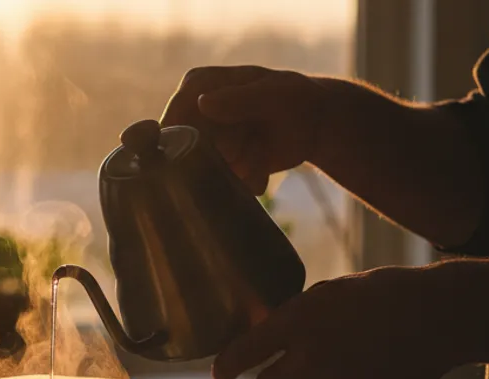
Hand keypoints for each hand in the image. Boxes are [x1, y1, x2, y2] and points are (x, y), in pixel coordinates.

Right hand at [160, 66, 331, 194]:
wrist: (314, 125)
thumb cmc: (294, 99)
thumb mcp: (274, 95)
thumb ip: (240, 99)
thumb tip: (203, 103)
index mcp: (197, 85)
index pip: (174, 117)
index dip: (191, 140)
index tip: (226, 151)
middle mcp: (190, 113)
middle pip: (183, 149)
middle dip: (224, 157)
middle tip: (254, 145)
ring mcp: (200, 140)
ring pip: (202, 171)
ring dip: (237, 170)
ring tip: (261, 153)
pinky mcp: (213, 163)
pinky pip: (216, 183)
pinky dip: (243, 181)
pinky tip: (262, 169)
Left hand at [212, 266, 461, 378]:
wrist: (437, 316)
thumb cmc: (384, 296)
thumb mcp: (332, 293)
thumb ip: (297, 317)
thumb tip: (267, 337)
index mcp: (298, 321)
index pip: (245, 352)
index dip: (228, 365)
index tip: (219, 375)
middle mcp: (309, 356)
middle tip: (288, 375)